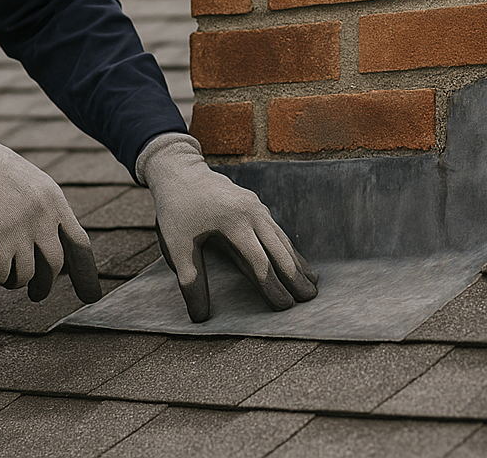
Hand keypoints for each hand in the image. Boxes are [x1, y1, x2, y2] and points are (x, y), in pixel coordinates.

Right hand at [0, 117, 100, 302]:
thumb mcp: (29, 184)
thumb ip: (42, 211)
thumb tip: (44, 246)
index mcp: (55, 201)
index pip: (79, 243)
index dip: (86, 273)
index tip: (91, 296)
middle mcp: (44, 218)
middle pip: (55, 265)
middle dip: (45, 286)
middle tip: (36, 295)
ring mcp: (23, 231)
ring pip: (27, 275)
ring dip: (13, 282)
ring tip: (0, 276)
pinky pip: (1, 275)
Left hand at [136, 132, 316, 321]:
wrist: (178, 169)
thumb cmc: (175, 209)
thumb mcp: (176, 245)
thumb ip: (191, 280)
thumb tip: (200, 317)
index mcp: (233, 221)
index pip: (260, 262)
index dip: (272, 287)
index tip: (284, 307)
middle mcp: (251, 212)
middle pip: (279, 249)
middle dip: (295, 276)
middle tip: (311, 299)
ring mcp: (255, 206)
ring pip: (281, 238)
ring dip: (296, 262)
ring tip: (311, 283)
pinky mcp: (254, 204)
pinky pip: (275, 230)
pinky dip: (288, 247)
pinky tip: (295, 259)